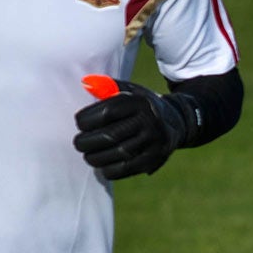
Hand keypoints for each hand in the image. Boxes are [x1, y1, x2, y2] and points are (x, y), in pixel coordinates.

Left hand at [73, 79, 188, 178]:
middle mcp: (149, 121)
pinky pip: (125, 169)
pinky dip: (108, 169)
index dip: (88, 119)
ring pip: (116, 154)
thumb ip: (106, 87)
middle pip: (110, 135)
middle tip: (78, 143)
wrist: (173, 122)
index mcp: (139, 102)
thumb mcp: (129, 91)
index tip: (79, 123)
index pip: (107, 112)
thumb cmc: (139, 106)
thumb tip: (85, 83)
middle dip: (87, 142)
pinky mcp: (153, 159)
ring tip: (88, 155)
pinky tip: (102, 165)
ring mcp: (153, 142)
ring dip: (95, 157)